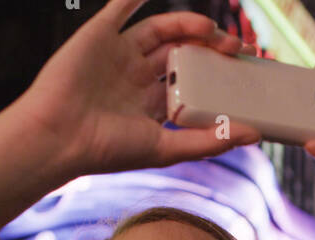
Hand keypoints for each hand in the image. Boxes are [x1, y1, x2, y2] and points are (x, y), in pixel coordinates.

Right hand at [14, 0, 261, 176]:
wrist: (58, 137)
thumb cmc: (107, 150)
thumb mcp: (166, 148)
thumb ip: (210, 140)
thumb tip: (256, 135)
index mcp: (150, 105)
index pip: (191, 83)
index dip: (217, 74)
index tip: (246, 69)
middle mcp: (135, 79)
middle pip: (181, 54)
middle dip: (210, 48)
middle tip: (237, 47)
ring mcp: (117, 56)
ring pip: (160, 31)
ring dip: (188, 25)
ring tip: (211, 28)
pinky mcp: (98, 36)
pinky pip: (119, 9)